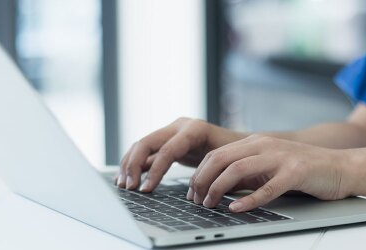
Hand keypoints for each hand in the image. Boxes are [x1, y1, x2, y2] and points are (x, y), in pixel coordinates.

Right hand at [117, 118, 245, 190]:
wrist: (241, 144)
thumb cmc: (237, 154)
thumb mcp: (226, 160)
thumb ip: (210, 170)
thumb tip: (195, 191)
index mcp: (195, 129)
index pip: (167, 149)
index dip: (154, 170)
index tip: (145, 189)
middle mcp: (180, 126)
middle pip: (147, 142)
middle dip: (133, 165)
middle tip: (129, 187)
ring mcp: (172, 131)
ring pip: (142, 145)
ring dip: (129, 164)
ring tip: (124, 185)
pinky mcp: (167, 141)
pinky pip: (146, 151)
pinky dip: (135, 164)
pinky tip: (127, 178)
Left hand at [186, 135, 353, 211]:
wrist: (342, 167)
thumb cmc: (305, 170)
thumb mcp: (269, 167)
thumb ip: (246, 173)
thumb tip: (217, 187)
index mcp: (256, 143)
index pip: (216, 154)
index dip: (199, 174)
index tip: (192, 193)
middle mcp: (264, 145)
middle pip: (221, 159)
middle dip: (203, 181)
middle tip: (196, 201)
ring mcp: (280, 158)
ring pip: (237, 170)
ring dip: (218, 189)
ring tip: (211, 205)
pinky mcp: (295, 173)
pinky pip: (267, 188)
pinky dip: (248, 200)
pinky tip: (236, 209)